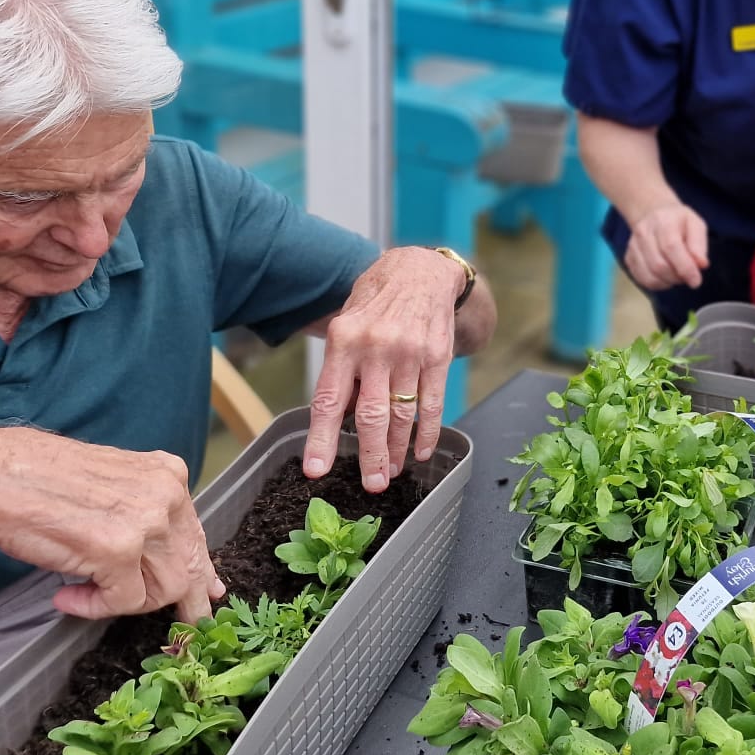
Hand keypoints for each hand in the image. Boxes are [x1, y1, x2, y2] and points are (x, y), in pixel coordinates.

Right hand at [0, 428, 223, 624]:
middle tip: (180, 622)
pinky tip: (67, 596)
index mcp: (168, 475)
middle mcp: (165, 496)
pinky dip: (94, 608)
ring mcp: (145, 523)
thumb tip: (175, 560)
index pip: (195, 534)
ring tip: (86, 592)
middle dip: (175, 599)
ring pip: (162, 590)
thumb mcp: (112, 484)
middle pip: (185, 567)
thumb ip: (144, 514)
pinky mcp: (119, 551)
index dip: (199, 569)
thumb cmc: (41, 480)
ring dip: (124, 601)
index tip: (207, 591)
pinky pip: (123, 603)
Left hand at [305, 247, 464, 491]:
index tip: (316, 470)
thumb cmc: (376, 301)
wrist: (421, 269)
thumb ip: (343, 370)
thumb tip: (338, 420)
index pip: (329, 399)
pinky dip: (428, 433)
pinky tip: (423, 451)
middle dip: (370, 456)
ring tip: (392, 472)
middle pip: (370, 415)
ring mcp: (410, 352)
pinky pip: (432, 404)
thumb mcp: (347, 325)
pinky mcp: (437, 356)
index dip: (322, 439)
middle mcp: (376, 347)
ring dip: (398, 450)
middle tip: (371, 484)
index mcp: (344, 339)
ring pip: (402, 414)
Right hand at [623, 202, 708, 291]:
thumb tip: (701, 264)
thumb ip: (699, 245)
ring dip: (668, 282)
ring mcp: (633, 246)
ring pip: (650, 276)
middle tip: (688, 276)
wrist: (654, 214)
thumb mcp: (696, 224)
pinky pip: (642, 279)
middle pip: (659, 265)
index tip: (696, 281)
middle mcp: (644, 233)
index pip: (671, 247)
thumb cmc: (678, 221)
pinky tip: (666, 276)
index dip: (684, 268)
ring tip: (677, 275)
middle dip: (677, 277)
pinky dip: (658, 284)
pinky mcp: (629, 258)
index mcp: (663, 221)